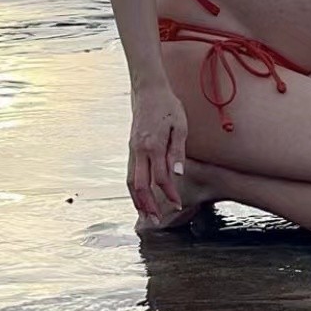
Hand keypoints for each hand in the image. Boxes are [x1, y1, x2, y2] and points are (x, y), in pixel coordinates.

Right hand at [127, 83, 186, 222]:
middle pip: (139, 185)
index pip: (161, 178)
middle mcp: (139, 150)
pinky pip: (129, 173)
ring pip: (130, 182)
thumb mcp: (180, 126)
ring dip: (137, 200)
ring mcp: (132, 149)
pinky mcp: (131, 148)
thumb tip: (177, 174)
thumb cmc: (168, 106)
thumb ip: (178, 151)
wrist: (148, 90)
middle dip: (148, 205)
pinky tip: (140, 196)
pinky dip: (133, 189)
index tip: (178, 204)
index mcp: (154, 145)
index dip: (169, 193)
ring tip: (146, 214)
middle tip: (157, 220)